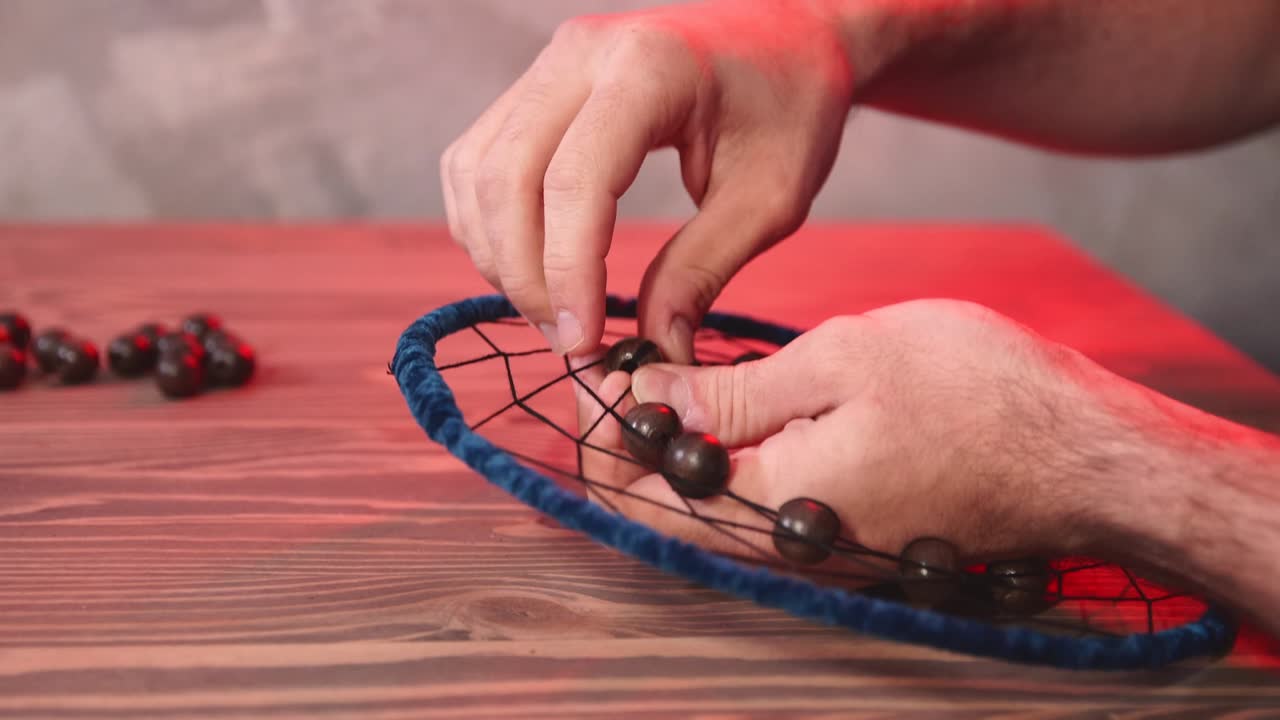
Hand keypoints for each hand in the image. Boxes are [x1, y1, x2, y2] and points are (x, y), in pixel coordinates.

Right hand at [442, 0, 855, 361]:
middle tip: (568, 340)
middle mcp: (580, 55)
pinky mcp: (535, 87)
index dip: (566, 271)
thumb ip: (703, 270)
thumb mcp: (770, 199)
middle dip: (525, 274)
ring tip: (552, 312)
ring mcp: (549, 65)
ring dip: (498, 255)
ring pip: (476, 172)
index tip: (584, 340)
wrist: (789, 35)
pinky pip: (477, 161)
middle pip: (506, 178)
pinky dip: (488, 224)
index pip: (574, 180)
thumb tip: (653, 350)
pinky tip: (531, 267)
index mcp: (649, 68)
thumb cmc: (791, 107)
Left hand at [577, 299, 1157, 563]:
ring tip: (663, 378)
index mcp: (775, 505)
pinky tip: (725, 406)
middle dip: (626, 443)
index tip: (598, 366)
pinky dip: (722, 459)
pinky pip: (756, 507)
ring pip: (708, 512)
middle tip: (621, 369)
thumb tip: (652, 396)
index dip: (602, 432)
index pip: (640, 497)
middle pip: (664, 513)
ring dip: (672, 451)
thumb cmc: (977, 393)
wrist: (1083, 454)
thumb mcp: (845, 361)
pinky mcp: (846, 531)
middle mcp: (788, 545)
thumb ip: (736, 390)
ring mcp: (819, 546)